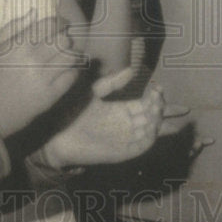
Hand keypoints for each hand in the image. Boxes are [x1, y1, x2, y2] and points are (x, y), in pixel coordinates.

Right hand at [0, 10, 84, 137]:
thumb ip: (13, 28)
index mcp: (19, 44)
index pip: (50, 24)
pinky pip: (71, 77)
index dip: (59, 21)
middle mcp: (34, 58)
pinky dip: (72, 70)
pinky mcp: (50, 95)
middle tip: (63, 39)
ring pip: (71, 56)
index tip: (59, 24)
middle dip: (65, 36)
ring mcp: (44, 78)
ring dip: (71, 53)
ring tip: (66, 54)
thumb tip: (34, 12)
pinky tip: (66, 70)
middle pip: (64, 38)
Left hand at [44, 69, 190, 167]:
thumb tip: (132, 69)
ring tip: (157, 107)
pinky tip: (153, 127)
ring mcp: (125, 139)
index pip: (148, 104)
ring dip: (158, 120)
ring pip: (150, 131)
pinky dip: (149, 138)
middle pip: (154, 118)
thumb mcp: (94, 92)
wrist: (57, 134)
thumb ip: (112, 82)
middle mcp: (128, 125)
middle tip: (160, 98)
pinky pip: (140, 147)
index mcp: (123, 110)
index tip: (159, 87)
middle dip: (164, 109)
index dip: (157, 97)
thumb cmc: (72, 111)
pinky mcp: (121, 152)